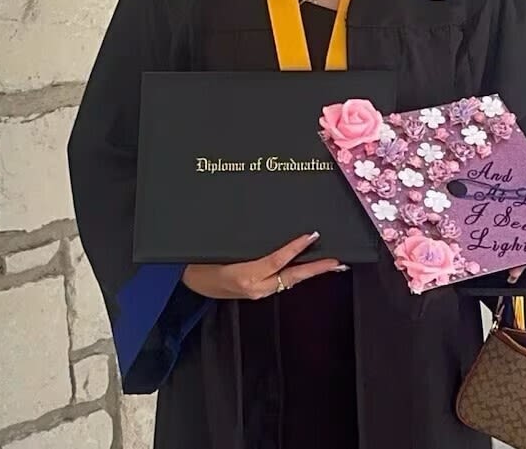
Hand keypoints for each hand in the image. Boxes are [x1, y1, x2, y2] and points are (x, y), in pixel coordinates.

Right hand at [182, 232, 346, 299]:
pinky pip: (281, 283)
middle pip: (292, 277)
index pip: (277, 260)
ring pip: (289, 281)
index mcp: (244, 275)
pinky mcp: (257, 293)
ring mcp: (257, 292)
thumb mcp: (220, 249)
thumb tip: (271, 233)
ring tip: (328, 264)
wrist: (188, 282)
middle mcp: (255, 287)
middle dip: (316, 269)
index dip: (295, 248)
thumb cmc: (200, 262)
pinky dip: (295, 275)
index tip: (312, 236)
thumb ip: (246, 245)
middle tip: (337, 261)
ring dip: (308, 273)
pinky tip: (305, 268)